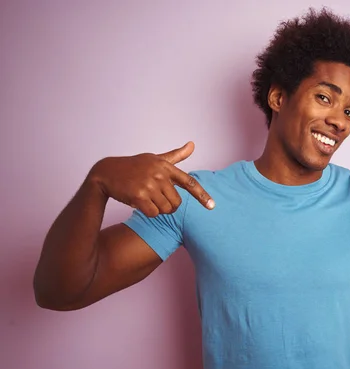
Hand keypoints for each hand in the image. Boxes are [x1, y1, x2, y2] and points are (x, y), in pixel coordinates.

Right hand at [88, 142, 213, 216]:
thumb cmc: (134, 166)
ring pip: (166, 209)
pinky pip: (153, 213)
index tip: (212, 206)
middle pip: (177, 203)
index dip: (202, 195)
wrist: (106, 172)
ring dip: (158, 209)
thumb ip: (176, 155)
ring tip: (147, 198)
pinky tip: (140, 203)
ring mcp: (148, 185)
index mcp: (165, 166)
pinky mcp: (138, 196)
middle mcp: (159, 175)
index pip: (189, 182)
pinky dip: (149, 212)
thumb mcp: (155, 159)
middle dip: (169, 206)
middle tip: (156, 198)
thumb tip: (193, 144)